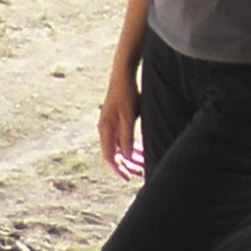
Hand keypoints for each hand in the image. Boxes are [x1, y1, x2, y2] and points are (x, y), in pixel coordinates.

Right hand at [98, 66, 143, 181]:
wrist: (123, 72)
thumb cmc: (126, 93)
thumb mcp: (129, 115)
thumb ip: (127, 135)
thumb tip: (126, 156)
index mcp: (105, 129)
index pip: (110, 156)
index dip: (119, 169)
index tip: (129, 177)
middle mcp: (105, 129)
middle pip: (116, 154)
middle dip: (128, 164)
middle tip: (141, 172)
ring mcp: (111, 124)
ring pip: (121, 147)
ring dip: (131, 156)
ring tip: (144, 162)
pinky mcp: (118, 119)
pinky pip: (124, 138)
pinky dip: (132, 145)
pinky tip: (142, 149)